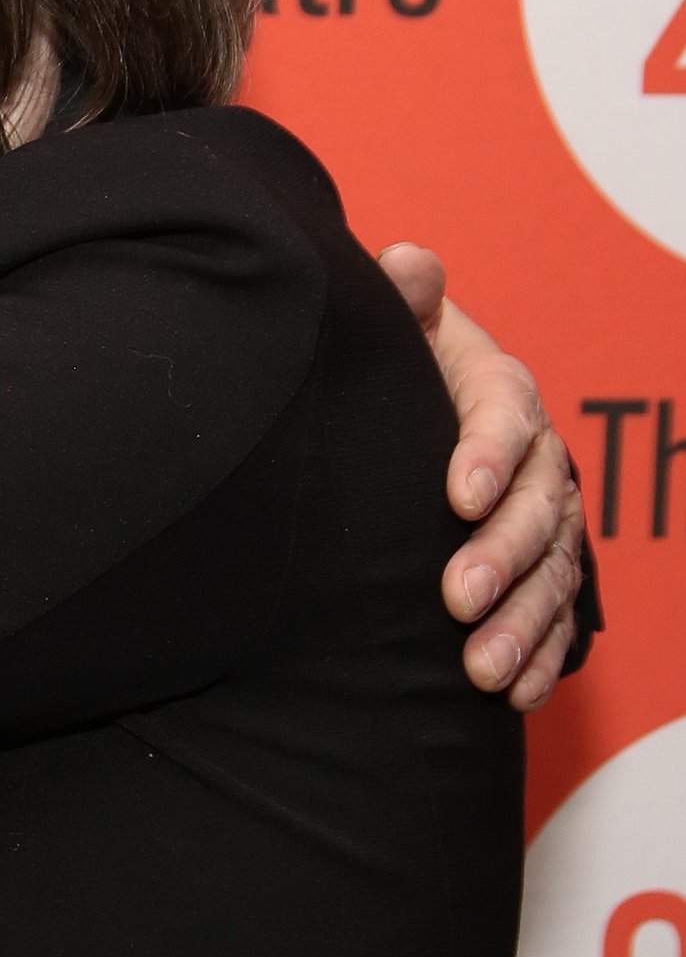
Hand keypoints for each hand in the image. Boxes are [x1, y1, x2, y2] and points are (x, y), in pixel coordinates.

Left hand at [376, 247, 586, 710]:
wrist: (417, 419)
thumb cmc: (403, 374)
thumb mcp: (401, 335)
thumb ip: (404, 304)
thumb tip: (407, 262)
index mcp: (501, 392)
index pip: (504, 415)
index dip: (486, 453)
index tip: (457, 495)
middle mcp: (536, 458)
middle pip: (535, 507)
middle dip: (504, 557)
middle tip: (459, 598)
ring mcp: (545, 519)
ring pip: (551, 572)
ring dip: (522, 623)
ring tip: (480, 669)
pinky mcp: (540, 571)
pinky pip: (554, 618)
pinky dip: (537, 657)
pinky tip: (511, 695)